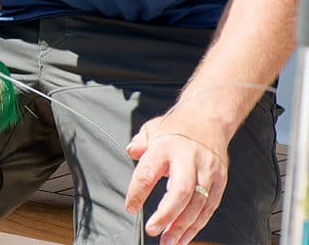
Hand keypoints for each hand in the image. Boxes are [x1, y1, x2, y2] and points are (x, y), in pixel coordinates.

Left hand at [125, 111, 227, 244]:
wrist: (209, 119)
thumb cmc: (176, 127)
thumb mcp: (152, 129)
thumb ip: (139, 143)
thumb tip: (131, 151)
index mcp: (167, 146)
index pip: (149, 171)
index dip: (138, 192)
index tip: (130, 207)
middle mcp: (189, 159)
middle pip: (181, 191)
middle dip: (167, 215)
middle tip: (153, 230)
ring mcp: (208, 170)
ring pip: (198, 204)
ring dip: (183, 226)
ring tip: (168, 241)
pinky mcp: (220, 180)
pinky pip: (210, 207)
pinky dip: (198, 224)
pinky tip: (185, 235)